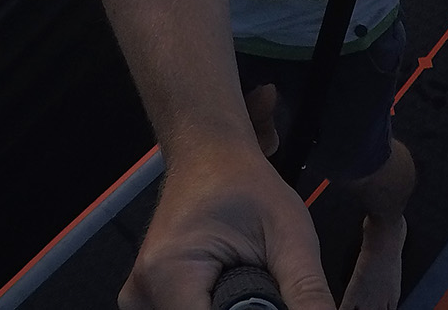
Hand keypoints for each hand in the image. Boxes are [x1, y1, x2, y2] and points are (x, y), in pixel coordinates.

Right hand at [119, 139, 334, 309]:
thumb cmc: (247, 184)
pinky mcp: (146, 295)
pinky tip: (228, 292)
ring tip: (251, 281)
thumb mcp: (290, 236)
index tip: (276, 303)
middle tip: (268, 285)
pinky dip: (211, 309)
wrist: (209, 152)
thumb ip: (307, 292)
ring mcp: (140, 294)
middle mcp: (144, 290)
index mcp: (170, 273)